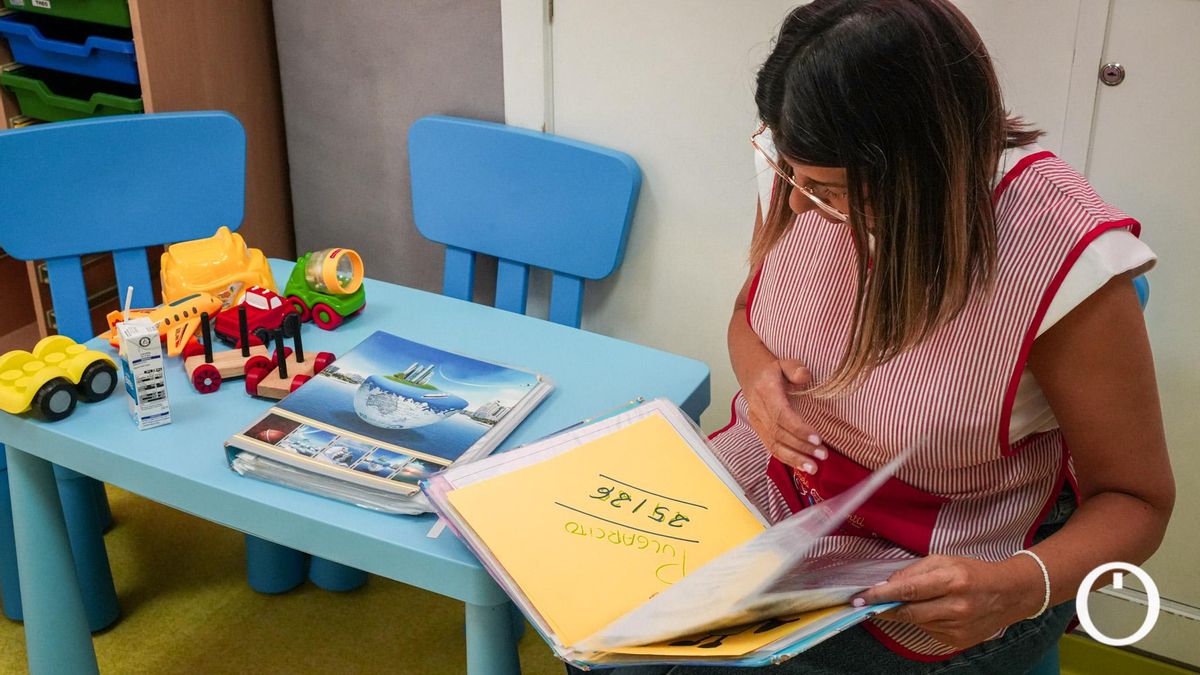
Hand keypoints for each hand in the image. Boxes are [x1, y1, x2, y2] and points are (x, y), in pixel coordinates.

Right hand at [743, 358, 827, 473]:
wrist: (751, 374)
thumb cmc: (773, 370)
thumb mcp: (785, 362)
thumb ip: (795, 368)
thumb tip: (804, 376)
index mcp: (765, 392)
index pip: (781, 414)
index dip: (798, 429)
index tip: (818, 438)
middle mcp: (758, 409)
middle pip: (778, 434)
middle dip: (801, 447)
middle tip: (822, 455)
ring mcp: (757, 421)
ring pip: (773, 445)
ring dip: (794, 458)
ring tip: (813, 467)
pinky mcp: (759, 430)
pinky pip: (771, 447)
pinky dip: (786, 458)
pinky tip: (801, 465)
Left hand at [851, 555, 1045, 648]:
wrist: (1009, 595)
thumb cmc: (973, 572)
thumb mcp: (944, 561)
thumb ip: (914, 571)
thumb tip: (888, 584)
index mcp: (952, 580)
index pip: (909, 590)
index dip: (881, 595)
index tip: (861, 598)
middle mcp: (956, 606)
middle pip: (908, 612)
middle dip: (884, 608)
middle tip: (866, 604)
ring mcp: (958, 627)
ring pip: (917, 622)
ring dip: (906, 613)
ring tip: (912, 602)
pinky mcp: (958, 641)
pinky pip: (929, 631)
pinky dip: (924, 621)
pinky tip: (934, 611)